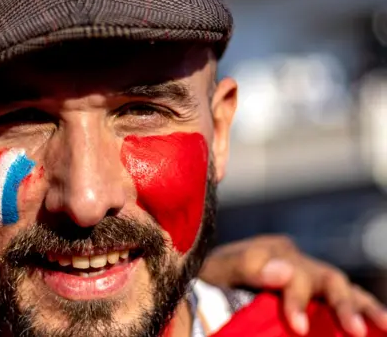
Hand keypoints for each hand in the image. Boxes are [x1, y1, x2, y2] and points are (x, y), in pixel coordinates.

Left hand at [199, 234, 386, 336]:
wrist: (209, 274)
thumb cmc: (213, 271)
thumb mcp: (219, 267)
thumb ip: (248, 265)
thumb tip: (284, 271)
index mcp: (274, 251)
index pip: (295, 274)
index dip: (299, 300)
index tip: (297, 325)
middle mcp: (296, 260)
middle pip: (328, 278)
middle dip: (343, 304)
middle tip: (355, 330)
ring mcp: (306, 275)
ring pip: (341, 287)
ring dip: (362, 306)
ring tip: (382, 325)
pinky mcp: (310, 293)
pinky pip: (339, 298)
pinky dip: (360, 308)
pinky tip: (378, 324)